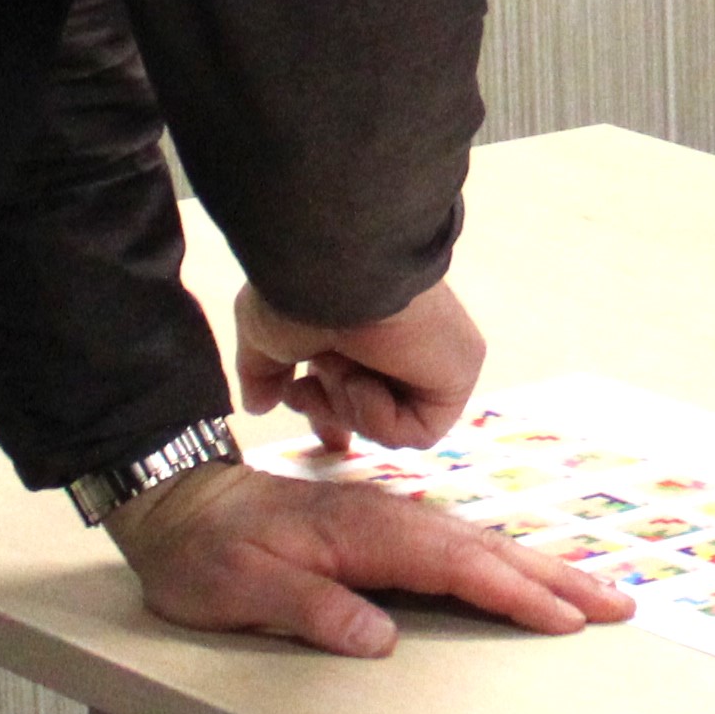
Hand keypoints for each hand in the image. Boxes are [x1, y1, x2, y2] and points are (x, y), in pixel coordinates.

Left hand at [108, 462, 624, 658]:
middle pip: (488, 550)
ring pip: (479, 543)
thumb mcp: (242, 592)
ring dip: (538, 567)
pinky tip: (519, 571)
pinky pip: (457, 543)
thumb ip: (312, 611)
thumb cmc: (205, 555)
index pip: (457, 567)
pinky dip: (500, 558)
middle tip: (619, 602)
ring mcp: (387, 519)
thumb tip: (379, 638)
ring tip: (592, 589)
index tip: (566, 617)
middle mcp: (387, 519)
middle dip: (556, 578)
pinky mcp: (381, 527)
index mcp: (364, 533)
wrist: (179, 503)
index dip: (515, 594)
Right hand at [230, 279, 484, 453]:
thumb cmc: (298, 293)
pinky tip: (363, 380)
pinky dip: (380, 417)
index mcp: (363, 329)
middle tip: (306, 394)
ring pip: (389, 423)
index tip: (319, 438)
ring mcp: (432, 356)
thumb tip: (256, 405)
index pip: (357, 383)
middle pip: (375, 410)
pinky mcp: (458, 373)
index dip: (334, 415)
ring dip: (348, 404)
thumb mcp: (265, 335)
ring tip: (336, 365)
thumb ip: (262, 372)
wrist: (336, 276)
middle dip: (335, 414)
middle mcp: (401, 340)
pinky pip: (419, 432)